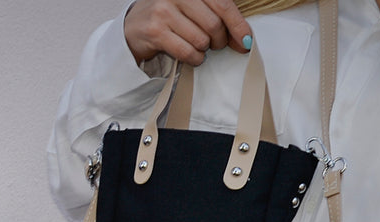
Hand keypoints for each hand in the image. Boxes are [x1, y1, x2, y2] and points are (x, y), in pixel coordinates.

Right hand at [124, 0, 253, 64]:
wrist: (132, 26)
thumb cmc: (168, 17)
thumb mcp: (192, 6)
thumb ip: (216, 14)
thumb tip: (244, 38)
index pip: (222, 4)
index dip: (238, 25)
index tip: (246, 40)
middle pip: (214, 24)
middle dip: (219, 40)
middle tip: (214, 44)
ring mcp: (164, 11)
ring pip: (201, 40)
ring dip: (204, 51)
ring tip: (197, 48)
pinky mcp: (155, 31)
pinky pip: (187, 52)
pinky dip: (194, 59)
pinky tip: (191, 56)